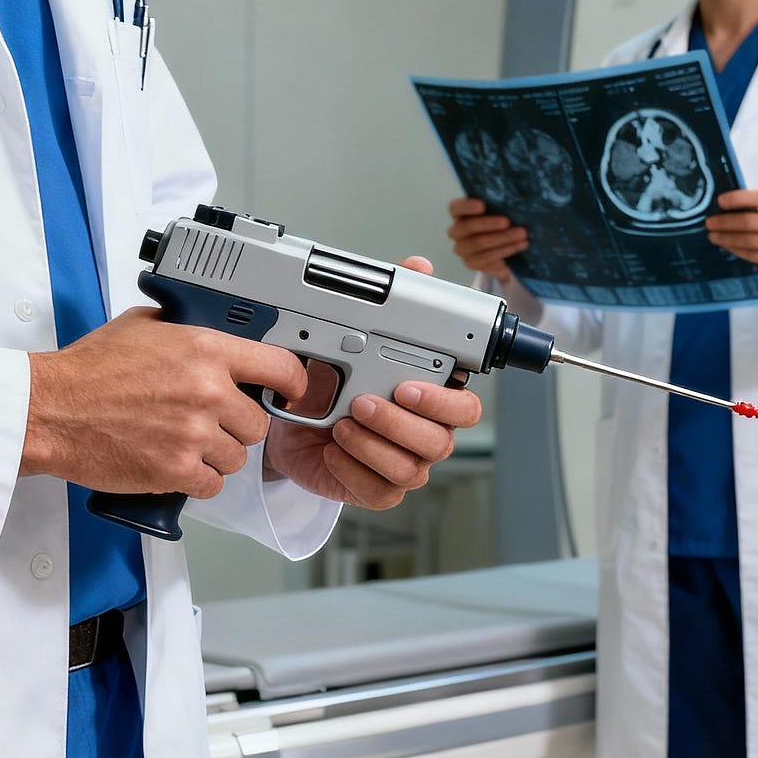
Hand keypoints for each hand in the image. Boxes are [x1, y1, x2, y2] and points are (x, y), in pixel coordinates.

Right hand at [22, 307, 308, 498]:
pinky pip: (213, 484)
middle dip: (237, 425)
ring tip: (184, 442)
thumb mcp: (143, 327)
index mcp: (207, 351)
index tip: (289, 393)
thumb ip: (186, 328)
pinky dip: (198, 480)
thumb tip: (211, 328)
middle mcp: (208, 391)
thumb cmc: (88, 370)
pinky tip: (176, 464)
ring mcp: (195, 434)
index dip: (292, 384)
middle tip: (209, 421)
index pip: (281, 367)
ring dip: (217, 455)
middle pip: (259, 423)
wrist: (49, 410)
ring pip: (237, 457)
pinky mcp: (178, 470)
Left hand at [263, 257, 483, 508]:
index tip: (408, 387)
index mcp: (434, 400)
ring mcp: (404, 464)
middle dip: (399, 423)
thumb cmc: (335, 381)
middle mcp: (426, 434)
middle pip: (439, 442)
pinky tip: (334, 449)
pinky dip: (354, 469)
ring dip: (372, 444)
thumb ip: (394, 302)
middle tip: (362, 401)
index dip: (442, 402)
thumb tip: (420, 267)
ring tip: (341, 423)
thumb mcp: (356, 335)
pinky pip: (380, 490)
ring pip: (409, 468)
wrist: (293, 422)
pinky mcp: (377, 488)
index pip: (465, 408)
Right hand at [447, 197, 526, 283]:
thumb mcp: (499, 210)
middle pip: (468, 227)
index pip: (456, 208)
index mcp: (459, 214)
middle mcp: (456, 231)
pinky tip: (519, 246)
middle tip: (508, 222)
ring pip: (480, 244)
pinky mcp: (472, 263)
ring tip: (522, 235)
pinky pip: (488, 258)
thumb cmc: (499, 222)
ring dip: (503, 239)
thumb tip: (515, 199)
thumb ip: (499, 204)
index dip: (467, 206)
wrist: (503, 246)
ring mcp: (462, 249)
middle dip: (489, 224)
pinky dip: (505, 251)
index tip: (482, 205)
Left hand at [705, 189, 757, 296]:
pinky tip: (726, 245)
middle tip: (709, 222)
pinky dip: (735, 249)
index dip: (738, 199)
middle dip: (725, 222)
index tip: (720, 201)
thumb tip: (728, 204)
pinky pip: (752, 255)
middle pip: (750, 222)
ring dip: (726, 238)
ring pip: (749, 241)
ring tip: (713, 235)